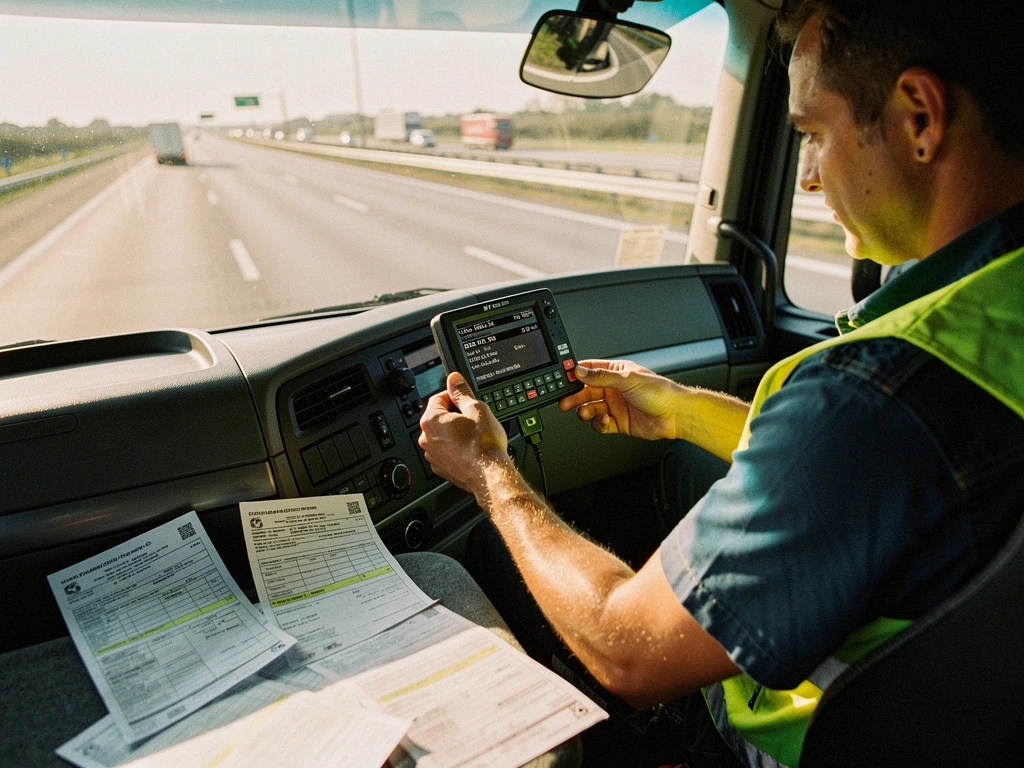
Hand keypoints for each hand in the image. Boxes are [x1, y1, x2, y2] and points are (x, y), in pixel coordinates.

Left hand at [418, 371, 510, 498]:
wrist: (490, 474)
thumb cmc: (483, 445)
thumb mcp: (476, 409)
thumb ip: (462, 392)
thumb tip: (454, 379)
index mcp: (431, 420)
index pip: (438, 397)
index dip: (455, 396)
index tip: (465, 399)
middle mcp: (426, 438)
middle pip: (439, 416)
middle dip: (455, 415)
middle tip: (473, 418)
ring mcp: (433, 454)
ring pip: (443, 434)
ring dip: (455, 431)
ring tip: (473, 435)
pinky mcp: (441, 467)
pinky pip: (446, 450)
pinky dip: (455, 447)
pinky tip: (470, 448)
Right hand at [558, 359, 682, 440]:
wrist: (676, 415)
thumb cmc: (659, 392)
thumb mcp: (627, 379)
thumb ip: (601, 377)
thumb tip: (580, 372)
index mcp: (617, 373)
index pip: (590, 370)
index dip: (576, 373)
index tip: (563, 378)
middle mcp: (615, 389)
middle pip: (587, 391)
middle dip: (575, 396)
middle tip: (564, 401)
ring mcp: (617, 406)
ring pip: (592, 408)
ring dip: (585, 411)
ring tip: (584, 413)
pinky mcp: (620, 422)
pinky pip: (602, 424)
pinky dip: (599, 424)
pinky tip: (603, 421)